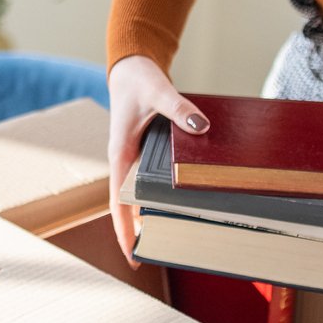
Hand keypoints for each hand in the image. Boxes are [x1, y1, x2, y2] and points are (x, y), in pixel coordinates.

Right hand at [107, 55, 207, 269]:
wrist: (131, 66)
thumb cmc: (138, 80)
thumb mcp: (158, 91)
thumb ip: (179, 109)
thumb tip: (202, 126)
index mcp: (121, 155)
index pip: (120, 202)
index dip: (126, 231)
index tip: (134, 256)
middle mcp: (126, 161)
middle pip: (132, 205)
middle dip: (145, 231)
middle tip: (166, 254)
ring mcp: (137, 158)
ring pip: (144, 193)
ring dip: (157, 213)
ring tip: (179, 235)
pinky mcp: (148, 152)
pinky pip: (155, 179)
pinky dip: (167, 192)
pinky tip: (186, 201)